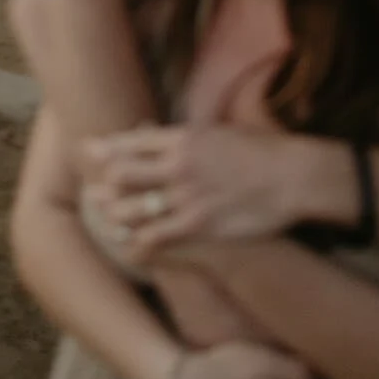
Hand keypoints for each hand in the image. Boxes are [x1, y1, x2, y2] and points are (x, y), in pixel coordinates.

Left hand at [81, 125, 324, 255]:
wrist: (291, 175)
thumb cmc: (258, 150)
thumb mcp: (216, 131)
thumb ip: (185, 138)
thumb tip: (159, 138)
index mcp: (181, 137)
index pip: (130, 141)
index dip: (105, 148)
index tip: (88, 151)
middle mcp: (177, 165)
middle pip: (123, 174)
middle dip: (105, 184)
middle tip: (94, 192)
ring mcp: (186, 197)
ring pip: (134, 209)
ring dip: (116, 216)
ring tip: (107, 221)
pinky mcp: (199, 225)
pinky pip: (157, 237)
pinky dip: (138, 243)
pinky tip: (130, 247)